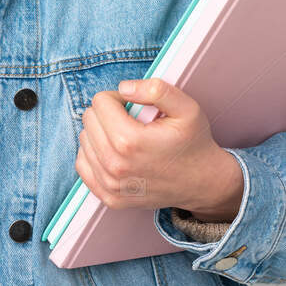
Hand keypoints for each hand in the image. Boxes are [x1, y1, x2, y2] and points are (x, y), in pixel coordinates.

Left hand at [75, 77, 243, 220]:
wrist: (202, 182)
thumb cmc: (193, 143)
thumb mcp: (186, 108)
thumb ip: (156, 90)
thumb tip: (124, 88)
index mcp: (130, 141)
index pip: (99, 102)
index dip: (118, 98)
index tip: (134, 107)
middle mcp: (115, 165)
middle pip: (89, 120)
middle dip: (108, 114)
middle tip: (132, 121)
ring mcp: (110, 185)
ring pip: (84, 141)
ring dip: (101, 133)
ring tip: (126, 138)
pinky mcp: (109, 197)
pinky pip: (83, 165)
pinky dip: (94, 154)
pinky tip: (114, 152)